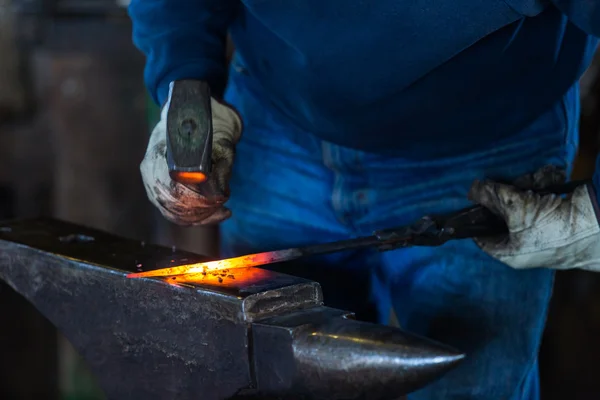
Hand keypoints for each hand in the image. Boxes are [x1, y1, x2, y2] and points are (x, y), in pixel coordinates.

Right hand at [140, 95, 241, 225]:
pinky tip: (214, 212)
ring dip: (199, 217)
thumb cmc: (207, 124)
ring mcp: (150, 180)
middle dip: (202, 212)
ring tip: (222, 211)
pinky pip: (171, 210)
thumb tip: (220, 196)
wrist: (191, 111)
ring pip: (171, 212)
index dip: (199, 201)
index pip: (174, 189)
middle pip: (172, 205)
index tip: (221, 201)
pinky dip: (193, 216)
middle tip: (224, 209)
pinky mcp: (156, 188)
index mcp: (162, 152)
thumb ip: (221, 168)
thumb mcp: (221, 142)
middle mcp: (150, 168)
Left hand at [468, 166, 599, 270]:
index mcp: (509, 253)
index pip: (481, 236)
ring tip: (536, 181)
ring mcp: (540, 230)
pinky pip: (541, 197)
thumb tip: (474, 189)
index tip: (472, 199)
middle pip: (502, 214)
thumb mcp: (517, 209)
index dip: (474, 217)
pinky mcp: (556, 216)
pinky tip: (549, 179)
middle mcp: (523, 244)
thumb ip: (493, 197)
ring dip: (528, 186)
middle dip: (507, 195)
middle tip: (509, 184)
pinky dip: (543, 184)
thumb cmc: (555, 228)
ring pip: (523, 202)